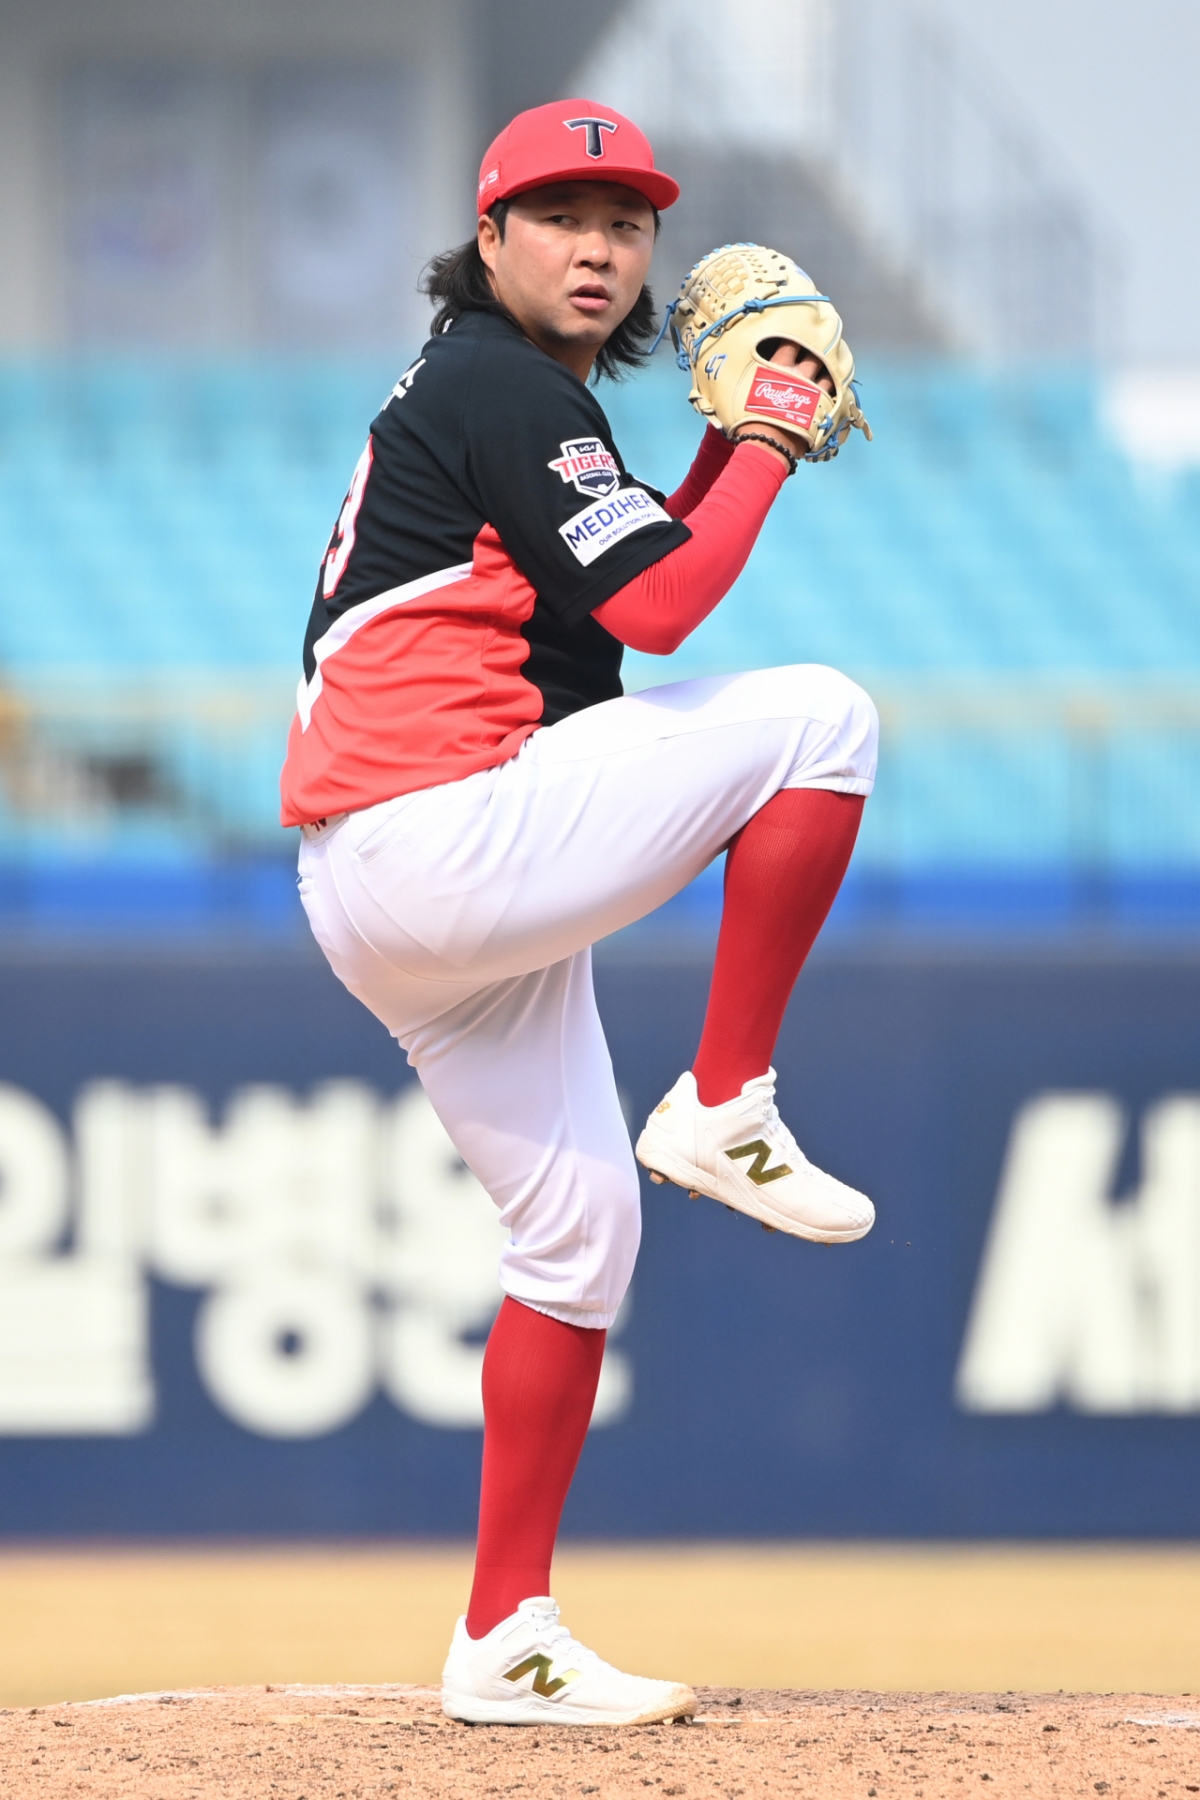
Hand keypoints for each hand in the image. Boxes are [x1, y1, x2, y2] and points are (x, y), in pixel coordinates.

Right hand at [730, 341, 833, 462]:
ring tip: (832, 367)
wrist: (765, 446)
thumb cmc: (745, 422)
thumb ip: (734, 382)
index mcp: (776, 367)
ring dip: (830, 369)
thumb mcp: (732, 398)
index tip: (797, 337)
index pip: (788, 343)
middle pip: (813, 354)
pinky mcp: (822, 408)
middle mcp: (796, 375)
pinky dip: (836, 391)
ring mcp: (812, 390)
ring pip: (827, 372)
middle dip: (816, 350)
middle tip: (821, 347)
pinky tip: (838, 390)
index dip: (793, 339)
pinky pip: (835, 395)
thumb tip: (717, 374)